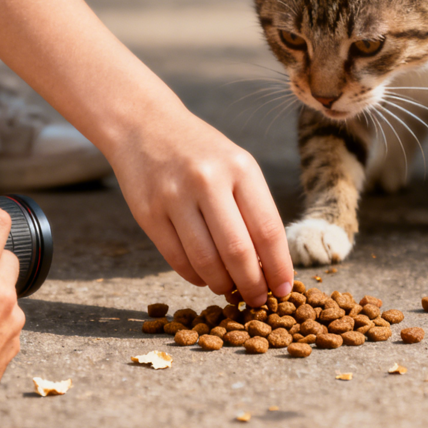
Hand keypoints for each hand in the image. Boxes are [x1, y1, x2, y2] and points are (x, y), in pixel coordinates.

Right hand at [108, 112, 294, 306]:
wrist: (144, 127)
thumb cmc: (201, 153)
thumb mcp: (236, 166)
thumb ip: (253, 209)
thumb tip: (270, 267)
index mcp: (239, 168)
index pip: (268, 230)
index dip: (278, 268)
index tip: (283, 290)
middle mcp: (207, 180)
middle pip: (238, 251)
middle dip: (252, 285)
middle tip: (257, 300)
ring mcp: (173, 197)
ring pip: (205, 261)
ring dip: (222, 285)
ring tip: (229, 289)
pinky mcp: (147, 213)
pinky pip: (176, 259)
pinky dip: (194, 276)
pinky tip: (203, 276)